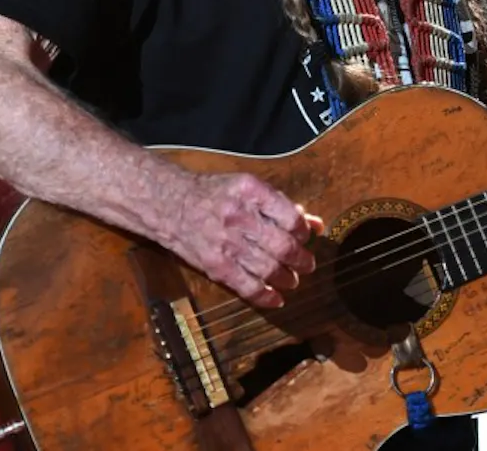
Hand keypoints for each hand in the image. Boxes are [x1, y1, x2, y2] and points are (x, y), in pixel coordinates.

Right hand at [161, 171, 323, 308]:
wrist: (170, 204)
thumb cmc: (214, 193)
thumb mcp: (248, 188)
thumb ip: (282, 205)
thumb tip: (316, 225)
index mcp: (251, 191)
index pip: (290, 217)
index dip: (303, 232)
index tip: (306, 238)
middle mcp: (239, 216)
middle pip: (282, 245)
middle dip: (301, 260)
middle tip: (308, 265)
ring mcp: (226, 242)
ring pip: (268, 267)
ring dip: (287, 278)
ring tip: (293, 280)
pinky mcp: (214, 265)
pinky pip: (246, 285)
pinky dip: (265, 295)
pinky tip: (276, 298)